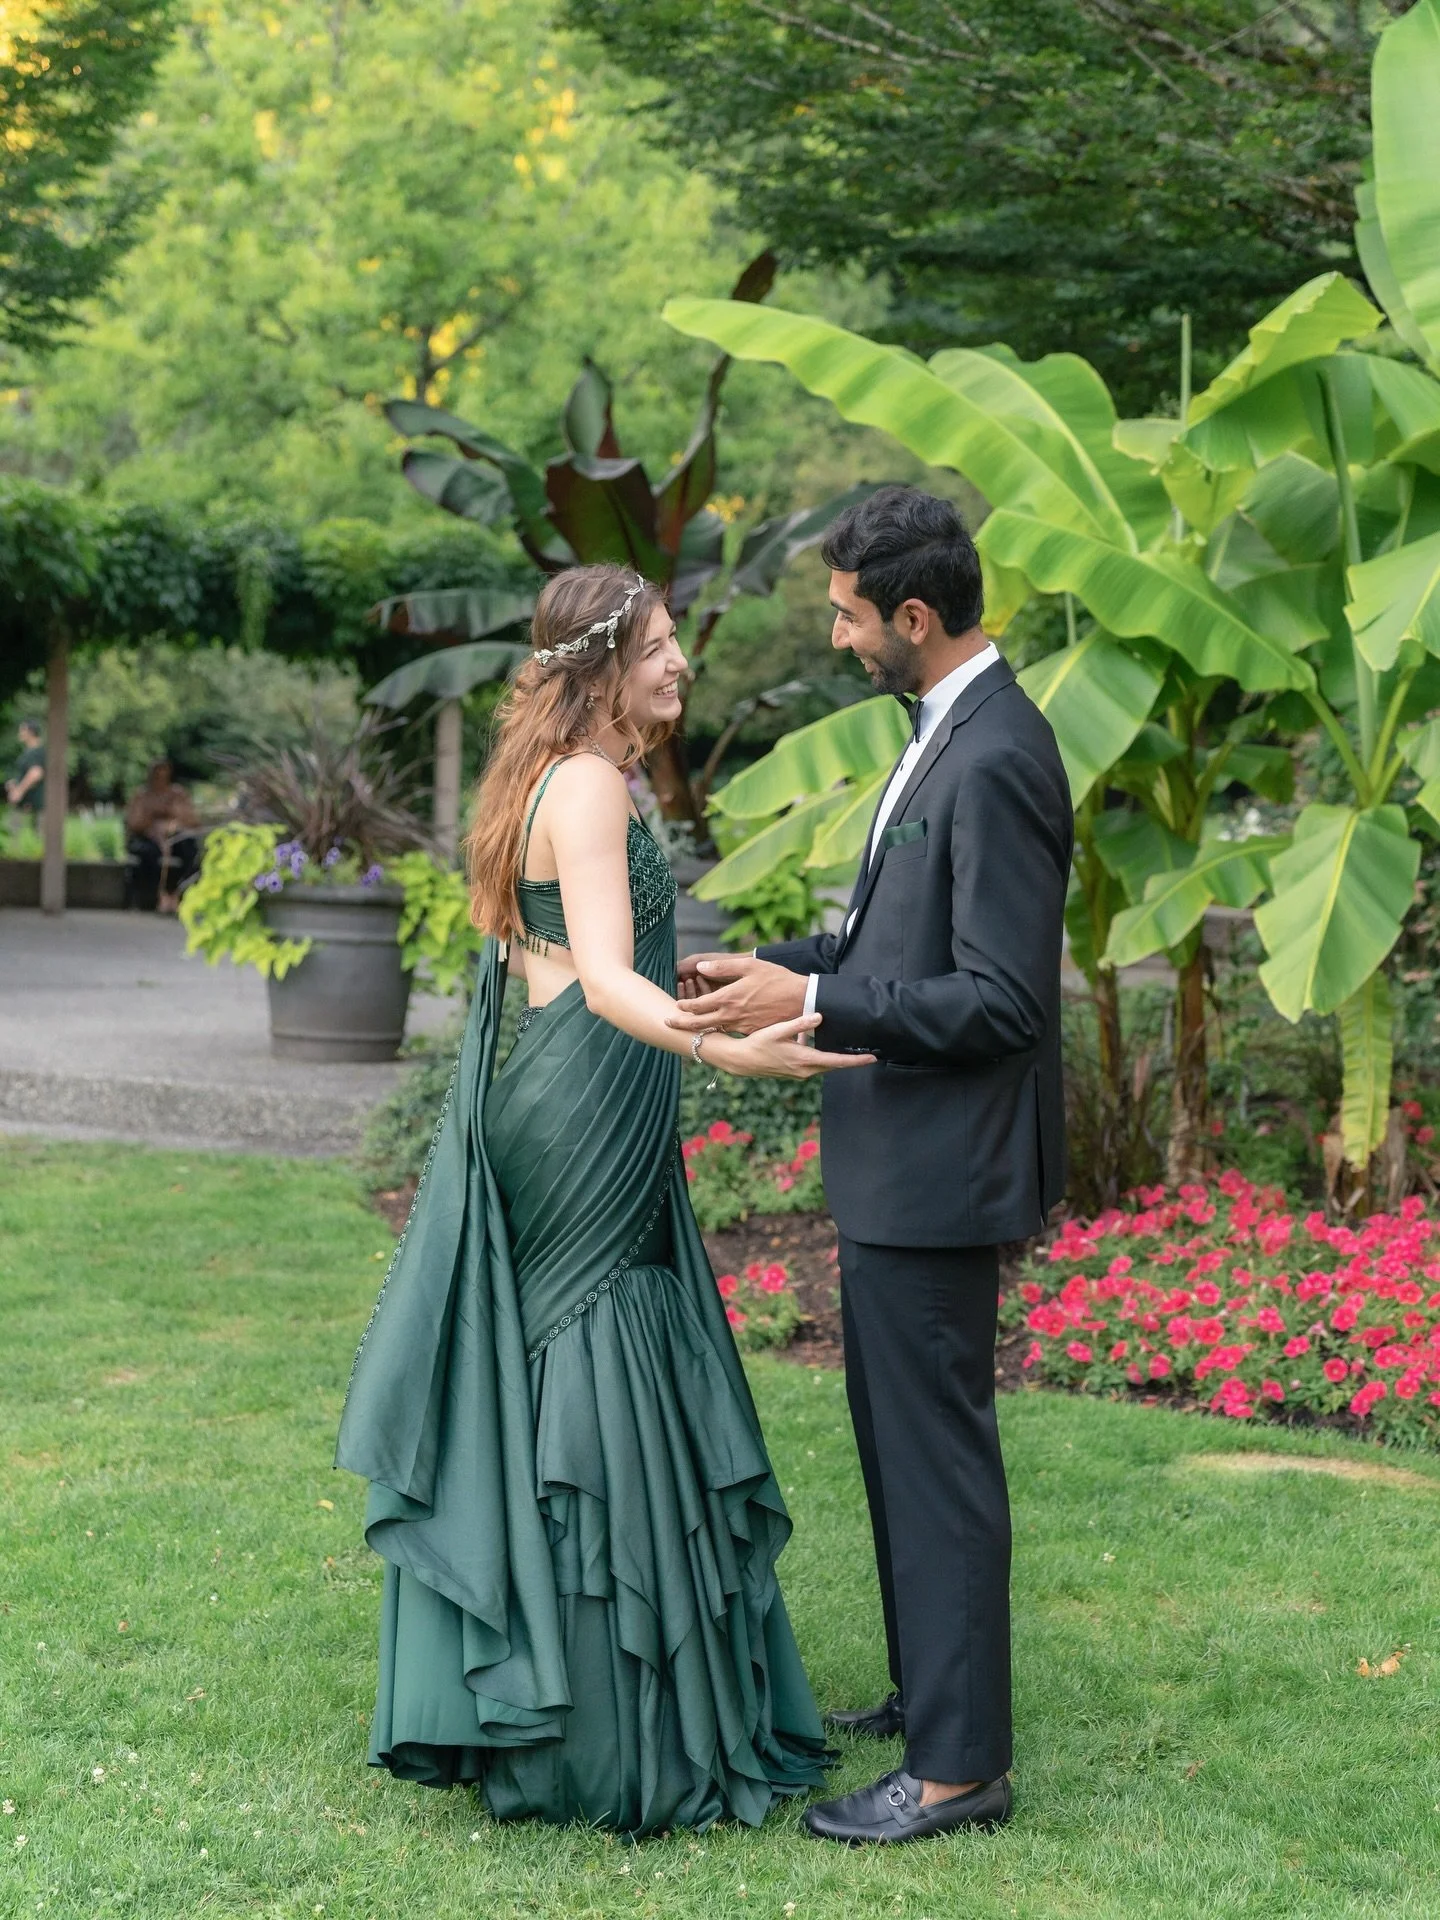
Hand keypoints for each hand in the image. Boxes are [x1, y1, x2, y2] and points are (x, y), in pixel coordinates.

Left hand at [668, 954, 806, 1034]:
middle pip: (700, 1023)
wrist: (801, 1000)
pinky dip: (718, 1032)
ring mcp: (741, 1026)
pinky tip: (713, 1030)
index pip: (698, 1005)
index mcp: (729, 998)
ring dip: (698, 1029)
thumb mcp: (750, 966)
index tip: (676, 1004)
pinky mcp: (751, 1032)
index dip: (684, 1006)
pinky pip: (730, 1033)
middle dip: (682, 1024)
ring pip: (714, 1030)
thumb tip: (699, 967)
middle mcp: (732, 1015)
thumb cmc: (776, 979)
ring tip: (686, 1028)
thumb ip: (723, 967)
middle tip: (668, 1023)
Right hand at [711, 1014, 873, 1080]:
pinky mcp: (794, 1072)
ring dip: (836, 1059)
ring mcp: (799, 1073)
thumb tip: (819, 1017)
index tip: (872, 1058)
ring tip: (851, 1050)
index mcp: (803, 1060)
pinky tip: (820, 1044)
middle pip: (834, 1066)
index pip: (835, 1061)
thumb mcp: (777, 1030)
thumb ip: (799, 1024)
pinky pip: (814, 1065)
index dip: (855, 1060)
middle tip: (869, 1053)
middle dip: (851, 1060)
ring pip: (824, 1066)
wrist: (741, 1061)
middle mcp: (804, 1070)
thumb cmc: (757, 1043)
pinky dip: (822, 1058)